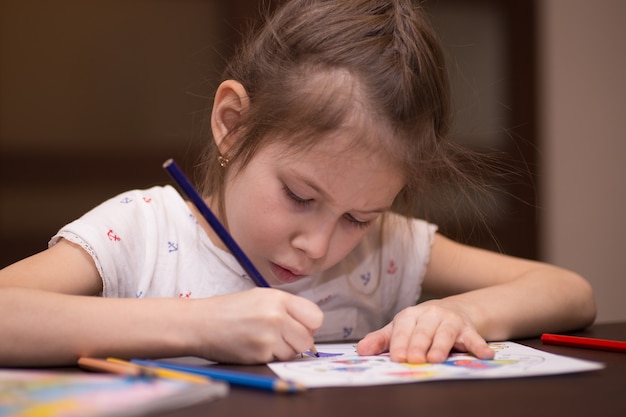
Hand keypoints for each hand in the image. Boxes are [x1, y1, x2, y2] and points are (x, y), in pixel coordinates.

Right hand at [190, 288, 322, 363]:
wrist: (200, 323)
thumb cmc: (229, 310)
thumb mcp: (260, 297)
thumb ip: (287, 308)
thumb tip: (310, 328)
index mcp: (278, 298)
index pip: (315, 317)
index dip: (309, 324)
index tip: (301, 326)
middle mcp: (276, 316)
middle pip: (307, 338)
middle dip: (297, 340)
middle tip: (281, 336)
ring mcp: (268, 337)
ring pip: (294, 352)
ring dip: (283, 350)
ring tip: (264, 339)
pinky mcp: (260, 355)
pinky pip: (277, 360)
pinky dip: (269, 356)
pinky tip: (254, 345)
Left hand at [356, 299, 493, 362]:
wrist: (452, 311)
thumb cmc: (420, 325)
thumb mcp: (400, 329)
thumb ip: (381, 340)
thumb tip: (360, 351)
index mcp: (409, 316)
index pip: (402, 329)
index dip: (400, 343)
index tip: (397, 357)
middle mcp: (429, 315)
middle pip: (423, 331)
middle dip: (418, 345)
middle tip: (414, 360)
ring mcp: (449, 321)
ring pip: (445, 333)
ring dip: (441, 345)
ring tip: (436, 359)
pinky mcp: (467, 328)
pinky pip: (474, 337)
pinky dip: (479, 346)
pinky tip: (485, 355)